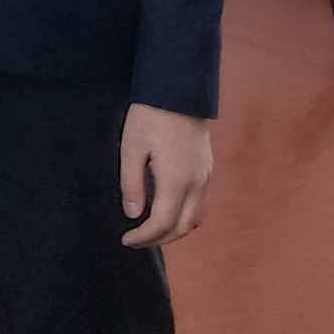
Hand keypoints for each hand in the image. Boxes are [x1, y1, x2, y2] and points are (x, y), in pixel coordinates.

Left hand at [119, 102, 212, 247]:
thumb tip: (133, 215)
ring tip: (151, 230)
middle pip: (183, 227)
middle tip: (136, 241)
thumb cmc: (149, 118)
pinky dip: (184, 216)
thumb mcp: (130, 149)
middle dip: (160, 239)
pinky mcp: (207, 169)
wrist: (178, 93)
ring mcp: (206, 177)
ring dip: (175, 230)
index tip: (125, 240)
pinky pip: (200, 204)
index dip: (144, 237)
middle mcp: (197, 184)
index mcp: (176, 181)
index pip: (162, 223)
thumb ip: (131, 185)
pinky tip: (167, 211)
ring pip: (196, 218)